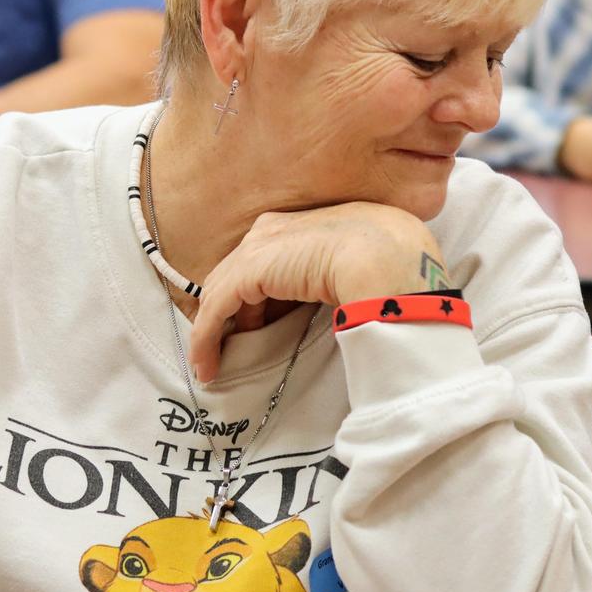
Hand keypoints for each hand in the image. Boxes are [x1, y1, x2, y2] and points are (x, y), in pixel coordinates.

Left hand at [188, 202, 444, 381]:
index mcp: (298, 226)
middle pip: (235, 276)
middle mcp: (271, 230)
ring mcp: (257, 248)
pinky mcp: (246, 272)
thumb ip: (331, 281)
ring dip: (212, 332)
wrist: (384, 257)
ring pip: (220, 294)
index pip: (263, 262)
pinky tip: (207, 366)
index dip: (256, 299)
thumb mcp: (351, 269)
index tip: (260, 330)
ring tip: (212, 366)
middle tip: (230, 351)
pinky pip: (215, 310)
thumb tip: (337, 304)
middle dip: (229, 315)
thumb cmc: (385, 265)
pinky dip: (206, 339)